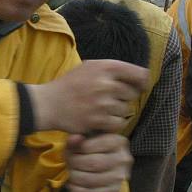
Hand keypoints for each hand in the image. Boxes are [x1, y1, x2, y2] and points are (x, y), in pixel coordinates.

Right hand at [29, 59, 147, 135]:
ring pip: (126, 110)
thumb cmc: (71, 84)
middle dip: (124, 98)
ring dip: (117, 111)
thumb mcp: (90, 67)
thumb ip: (113, 70)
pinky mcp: (98, 120)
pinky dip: (112, 123)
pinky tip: (101, 119)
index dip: (142, 82)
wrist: (49, 103)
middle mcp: (106, 84)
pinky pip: (118, 123)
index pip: (140, 74)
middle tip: (109, 99)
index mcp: (106, 67)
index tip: (139, 87)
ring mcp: (102, 103)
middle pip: (133, 94)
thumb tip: (141, 76)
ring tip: (102, 109)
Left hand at [64, 133, 131, 191]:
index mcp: (118, 141)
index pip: (88, 146)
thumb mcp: (86, 142)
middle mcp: (123, 159)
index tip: (70, 152)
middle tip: (69, 164)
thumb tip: (73, 138)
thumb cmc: (93, 153)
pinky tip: (74, 186)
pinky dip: (78, 191)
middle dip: (74, 165)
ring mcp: (120, 177)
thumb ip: (77, 140)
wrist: (104, 172)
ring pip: (90, 180)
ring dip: (74, 178)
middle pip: (91, 163)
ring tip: (71, 174)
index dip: (74, 150)